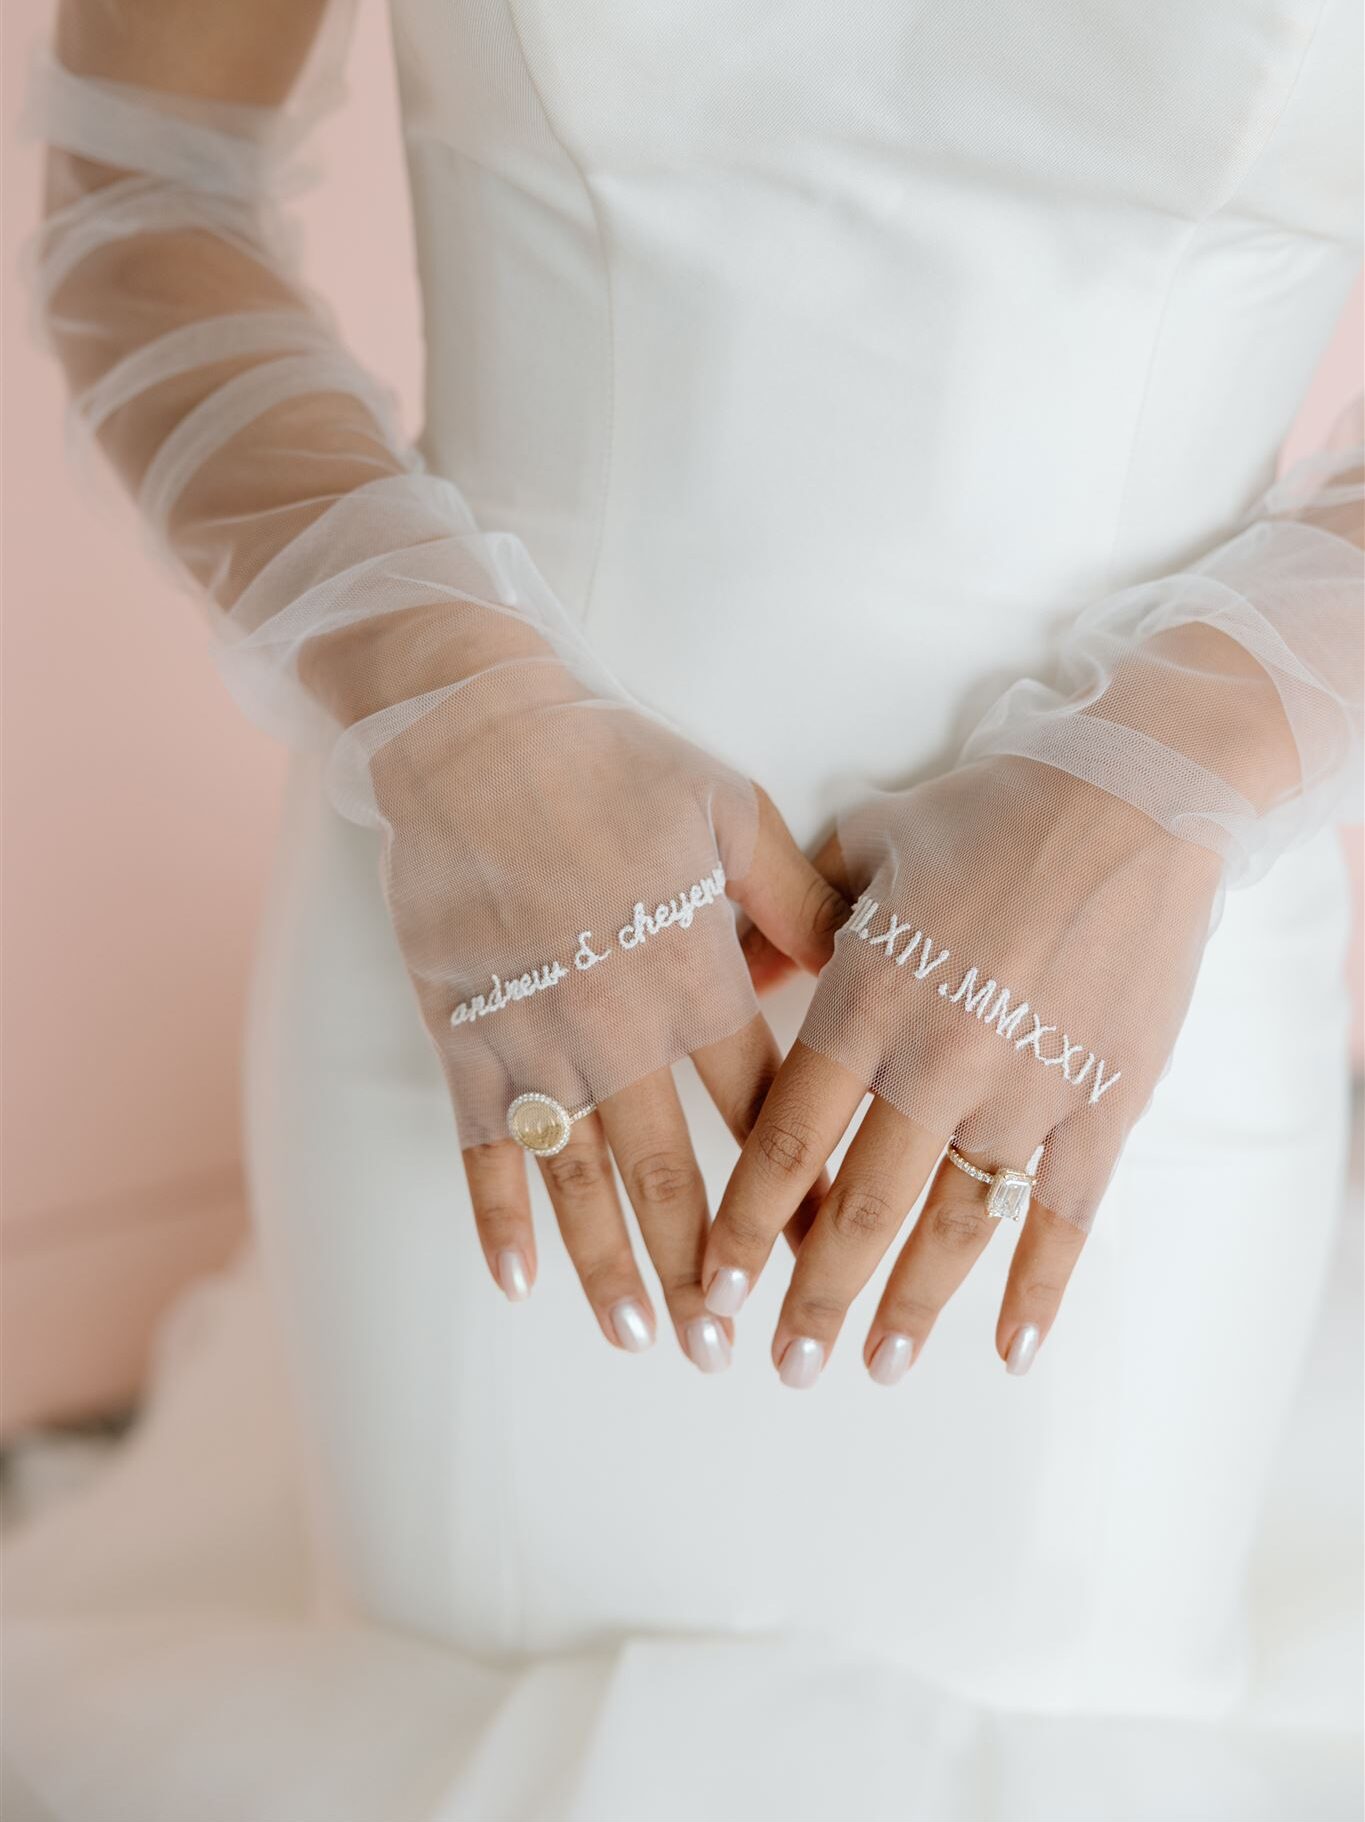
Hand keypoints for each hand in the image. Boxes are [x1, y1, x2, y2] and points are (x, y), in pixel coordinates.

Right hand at [366, 658, 846, 1367]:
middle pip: (672, 1173)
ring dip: (610, 1265)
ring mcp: (534, 1039)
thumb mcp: (732, 811)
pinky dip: (497, 1217)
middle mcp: (618, 1028)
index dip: (800, 1192)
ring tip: (640, 1336)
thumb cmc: (611, 763)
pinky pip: (480, 1145)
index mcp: (695, 976)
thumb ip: (799, 898)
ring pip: (579, 1179)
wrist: (472, 735)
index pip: (765, 1114)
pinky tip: (518, 1281)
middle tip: (728, 1346)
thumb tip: (858, 962)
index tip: (827, 1258)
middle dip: (706, 1267)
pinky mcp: (462, 1033)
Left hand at [701, 756, 1222, 1383]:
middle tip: (784, 1364)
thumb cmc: (992, 813)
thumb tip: (729, 967)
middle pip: (861, 1206)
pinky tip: (1010, 1349)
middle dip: (814, 1297)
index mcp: (867, 997)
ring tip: (876, 1369)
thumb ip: (788, 915)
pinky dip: (1039, 1291)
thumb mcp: (867, 843)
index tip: (712, 1288)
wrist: (1139, 795)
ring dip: (911, 1308)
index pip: (787, 1138)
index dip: (743, 1225)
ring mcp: (1028, 1086)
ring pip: (957, 1227)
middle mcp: (938, 1058)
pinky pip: (1067, 1217)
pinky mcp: (1106, 1101)